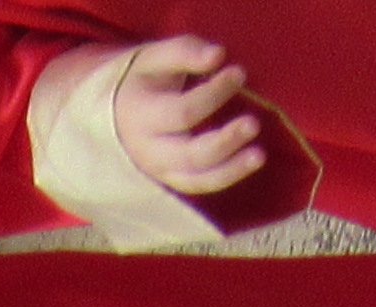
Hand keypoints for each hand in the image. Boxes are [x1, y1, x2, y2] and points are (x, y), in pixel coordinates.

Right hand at [115, 38, 270, 199]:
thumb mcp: (154, 59)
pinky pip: (201, 185)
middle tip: (254, 123)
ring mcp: (160, 171)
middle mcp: (149, 151)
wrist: (115, 115)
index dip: (213, 94)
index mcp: (141, 117)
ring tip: (260, 155)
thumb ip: (185, 52)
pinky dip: (228, 175)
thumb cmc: (142, 81)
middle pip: (189, 154)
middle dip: (224, 141)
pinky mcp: (173, 181)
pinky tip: (252, 160)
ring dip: (231, 169)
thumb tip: (218, 56)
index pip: (182, 112)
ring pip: (196, 179)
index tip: (238, 72)